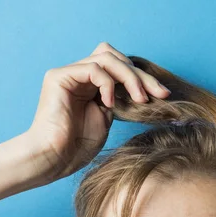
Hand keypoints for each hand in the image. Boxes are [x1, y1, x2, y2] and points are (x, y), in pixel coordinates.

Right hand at [24, 42, 170, 183]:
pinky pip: (93, 68)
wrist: (52, 160)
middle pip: (116, 57)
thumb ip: (119, 99)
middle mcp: (79, 74)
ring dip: (130, 77)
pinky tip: (109, 102)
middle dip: (141, 74)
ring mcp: (68, 73)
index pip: (120, 66)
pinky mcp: (59, 76)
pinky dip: (108, 83)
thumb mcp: (107, 118)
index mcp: (90, 83)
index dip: (143, 77)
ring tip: (139, 98)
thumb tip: (146, 89)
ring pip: (107, 57)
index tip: (163, 95)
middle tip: (159, 94)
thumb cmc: (76, 146)